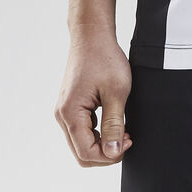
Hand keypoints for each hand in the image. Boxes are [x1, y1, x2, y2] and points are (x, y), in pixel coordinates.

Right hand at [54, 34, 133, 165]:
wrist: (92, 36)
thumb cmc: (105, 58)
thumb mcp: (116, 91)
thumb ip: (114, 124)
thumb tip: (112, 152)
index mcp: (70, 113)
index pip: (86, 153)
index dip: (109, 155)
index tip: (128, 139)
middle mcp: (62, 115)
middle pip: (81, 152)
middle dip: (105, 153)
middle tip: (127, 138)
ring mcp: (64, 111)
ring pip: (81, 143)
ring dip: (102, 143)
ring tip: (122, 129)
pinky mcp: (70, 105)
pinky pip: (81, 130)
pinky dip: (97, 133)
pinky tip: (113, 121)